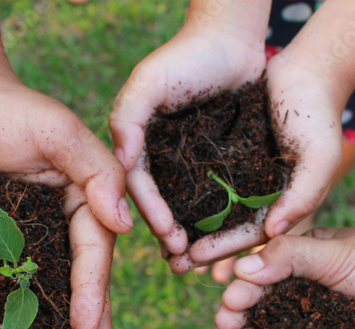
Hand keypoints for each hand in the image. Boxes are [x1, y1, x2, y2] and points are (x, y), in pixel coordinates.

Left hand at [0, 76, 128, 328]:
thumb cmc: (9, 109)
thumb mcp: (60, 132)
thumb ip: (97, 173)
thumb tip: (125, 225)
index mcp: (86, 206)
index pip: (94, 261)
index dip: (95, 300)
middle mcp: (63, 229)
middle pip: (80, 290)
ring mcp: (31, 240)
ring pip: (48, 299)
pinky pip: (11, 290)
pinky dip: (19, 321)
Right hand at [109, 22, 266, 272]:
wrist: (234, 38)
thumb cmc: (187, 55)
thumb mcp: (149, 81)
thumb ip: (128, 117)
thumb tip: (120, 161)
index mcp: (139, 145)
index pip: (140, 187)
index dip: (152, 214)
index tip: (169, 237)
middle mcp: (162, 158)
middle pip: (163, 205)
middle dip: (170, 236)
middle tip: (183, 264)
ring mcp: (191, 162)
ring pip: (189, 208)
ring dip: (194, 237)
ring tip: (202, 263)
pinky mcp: (220, 162)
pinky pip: (219, 196)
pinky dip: (220, 219)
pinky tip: (229, 240)